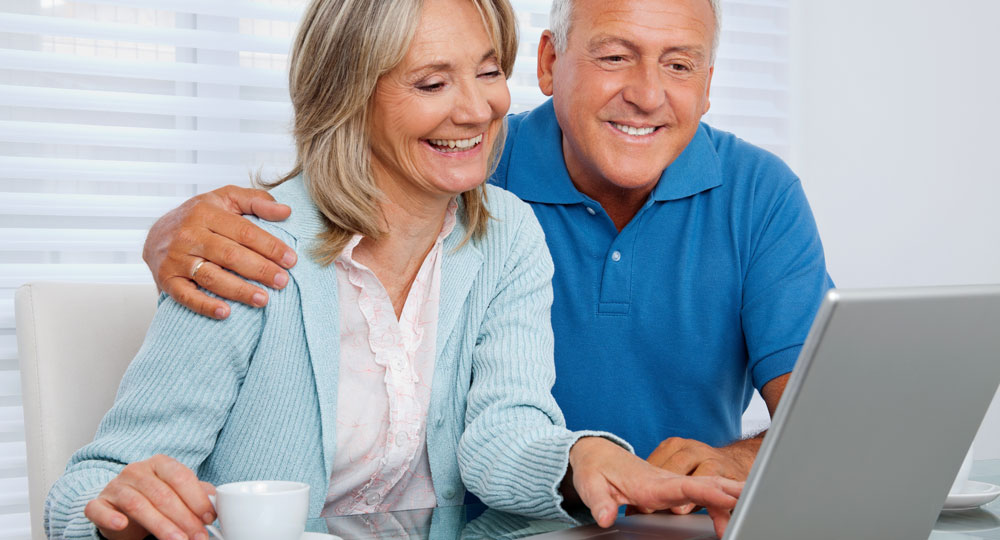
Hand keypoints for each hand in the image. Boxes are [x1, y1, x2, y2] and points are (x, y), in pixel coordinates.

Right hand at [84, 454, 216, 539]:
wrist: (121, 505)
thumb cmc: (155, 497)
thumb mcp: (178, 492)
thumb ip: (197, 494)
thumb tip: (216, 503)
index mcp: (160, 463)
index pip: (180, 477)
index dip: (197, 499)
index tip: (210, 518)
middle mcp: (136, 471)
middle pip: (162, 494)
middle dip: (184, 519)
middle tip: (198, 536)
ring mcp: (115, 486)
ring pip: (138, 504)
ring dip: (160, 525)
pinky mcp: (98, 503)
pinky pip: (99, 510)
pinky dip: (110, 518)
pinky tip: (121, 525)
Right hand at [143, 185, 295, 318]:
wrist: (156, 233)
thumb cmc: (201, 216)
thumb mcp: (227, 199)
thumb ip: (257, 201)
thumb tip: (287, 211)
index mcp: (206, 212)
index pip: (244, 231)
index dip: (270, 246)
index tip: (291, 260)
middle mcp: (189, 235)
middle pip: (230, 255)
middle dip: (260, 270)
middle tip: (283, 281)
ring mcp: (176, 258)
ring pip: (212, 277)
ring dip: (240, 290)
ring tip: (264, 299)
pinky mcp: (167, 279)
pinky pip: (186, 296)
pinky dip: (205, 306)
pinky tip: (226, 312)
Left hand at [567, 437, 742, 538]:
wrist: (599, 452)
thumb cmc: (596, 468)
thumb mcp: (591, 485)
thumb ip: (599, 502)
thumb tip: (604, 517)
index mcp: (649, 482)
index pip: (683, 487)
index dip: (706, 493)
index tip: (726, 497)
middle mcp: (666, 479)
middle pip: (705, 484)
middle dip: (730, 493)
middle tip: (752, 504)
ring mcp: (672, 481)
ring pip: (709, 484)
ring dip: (731, 494)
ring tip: (752, 506)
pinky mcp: (674, 485)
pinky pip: (704, 488)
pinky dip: (723, 495)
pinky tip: (737, 504)